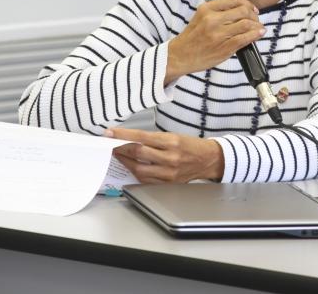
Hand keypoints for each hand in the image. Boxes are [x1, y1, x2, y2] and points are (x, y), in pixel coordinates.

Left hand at [105, 127, 223, 182]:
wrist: (208, 160)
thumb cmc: (190, 145)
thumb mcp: (173, 136)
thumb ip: (152, 138)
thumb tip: (129, 138)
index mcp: (172, 142)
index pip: (142, 138)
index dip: (123, 135)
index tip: (110, 133)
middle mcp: (171, 158)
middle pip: (138, 154)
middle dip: (120, 148)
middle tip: (109, 144)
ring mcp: (169, 173)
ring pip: (139, 169)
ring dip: (125, 162)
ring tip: (117, 155)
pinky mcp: (168, 184)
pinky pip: (146, 180)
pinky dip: (135, 172)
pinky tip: (130, 166)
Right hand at [166, 0, 263, 84]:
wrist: (180, 56)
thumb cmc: (191, 38)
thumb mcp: (199, 17)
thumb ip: (216, 12)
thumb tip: (240, 10)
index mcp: (206, 9)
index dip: (246, 3)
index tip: (251, 9)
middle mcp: (212, 19)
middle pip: (242, 10)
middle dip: (253, 15)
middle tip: (255, 20)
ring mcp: (219, 34)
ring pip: (246, 23)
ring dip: (257, 25)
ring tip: (259, 28)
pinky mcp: (225, 47)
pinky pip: (245, 38)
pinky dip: (256, 35)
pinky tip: (259, 33)